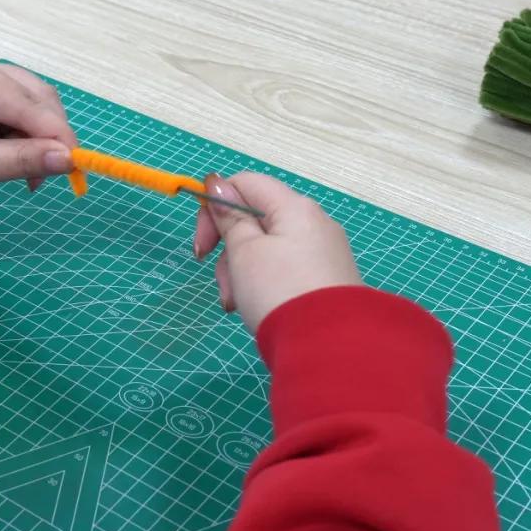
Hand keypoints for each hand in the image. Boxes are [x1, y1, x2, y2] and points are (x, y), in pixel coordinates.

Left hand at [0, 54, 77, 203]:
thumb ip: (19, 161)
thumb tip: (68, 161)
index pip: (27, 102)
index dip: (55, 133)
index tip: (76, 165)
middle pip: (40, 101)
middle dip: (50, 138)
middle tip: (51, 176)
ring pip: (40, 111)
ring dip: (43, 144)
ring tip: (31, 177)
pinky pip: (28, 122)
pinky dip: (33, 145)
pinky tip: (25, 168)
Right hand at [193, 172, 362, 332]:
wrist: (328, 347)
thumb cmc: (279, 292)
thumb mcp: (244, 252)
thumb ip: (229, 217)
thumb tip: (217, 183)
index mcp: (294, 207)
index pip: (245, 184)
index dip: (215, 206)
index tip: (202, 246)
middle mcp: (314, 223)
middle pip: (255, 220)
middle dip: (229, 250)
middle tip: (221, 282)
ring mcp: (323, 253)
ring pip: (267, 249)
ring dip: (242, 273)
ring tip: (237, 304)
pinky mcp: (327, 280)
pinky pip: (285, 270)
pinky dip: (264, 284)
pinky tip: (257, 309)